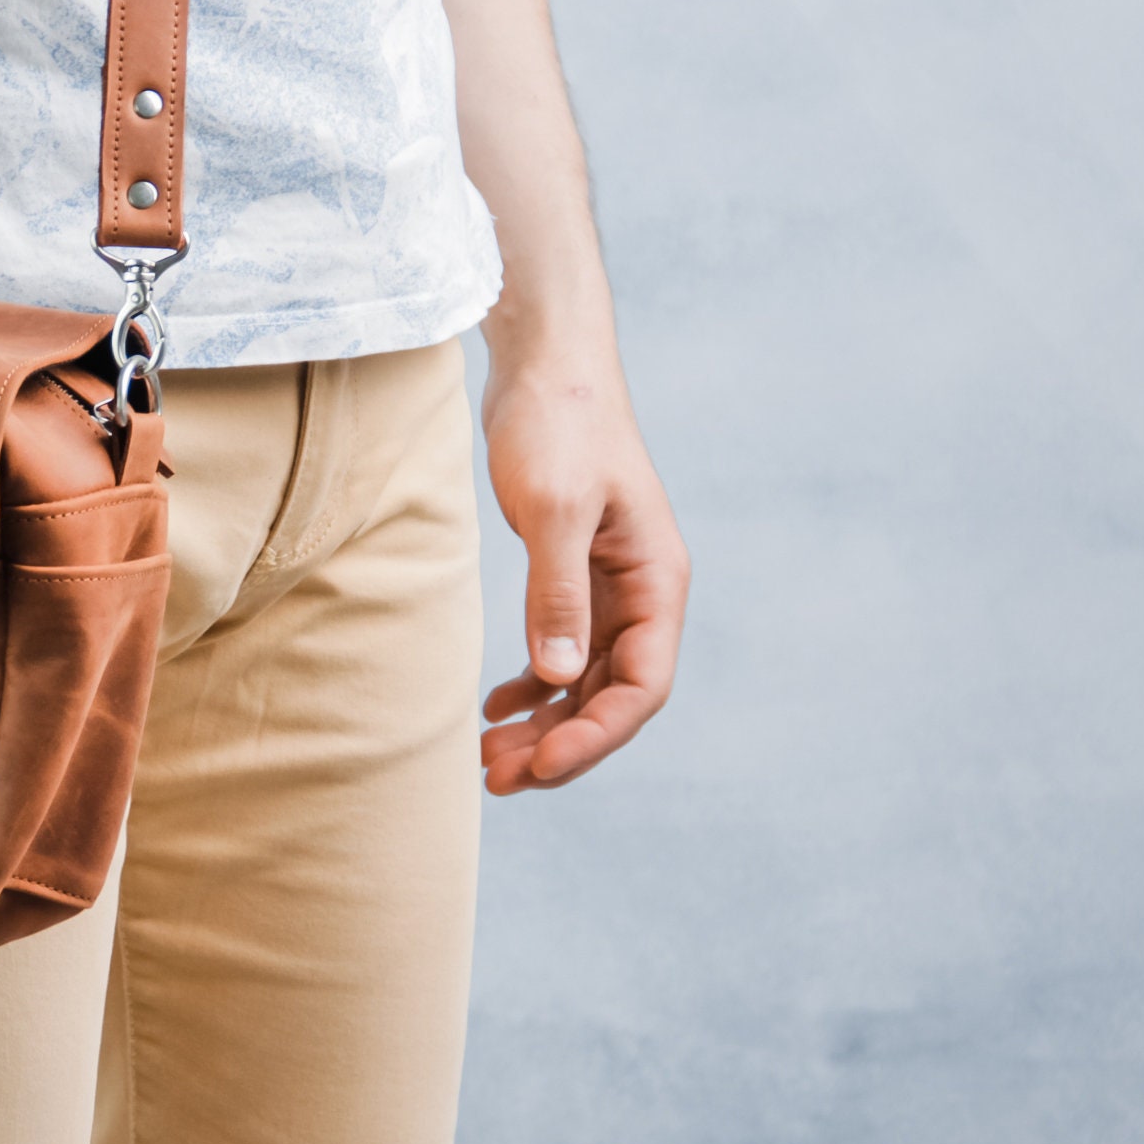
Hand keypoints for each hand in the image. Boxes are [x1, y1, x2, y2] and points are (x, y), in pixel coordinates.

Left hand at [478, 351, 688, 794]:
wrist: (544, 363)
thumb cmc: (556, 424)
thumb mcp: (554, 508)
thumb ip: (557, 593)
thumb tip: (557, 678)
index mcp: (657, 580)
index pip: (642, 686)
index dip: (594, 736)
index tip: (537, 767)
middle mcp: (642, 591)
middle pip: (612, 694)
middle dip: (560, 744)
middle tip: (495, 780)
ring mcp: (608, 584)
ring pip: (583, 679)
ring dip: (542, 723)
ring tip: (486, 758)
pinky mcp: (571, 571)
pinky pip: (561, 649)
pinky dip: (533, 685)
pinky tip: (494, 708)